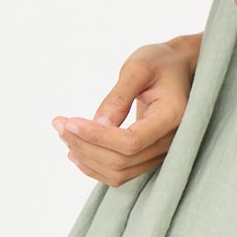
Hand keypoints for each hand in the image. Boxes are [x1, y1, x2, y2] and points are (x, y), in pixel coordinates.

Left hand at [52, 33, 201, 184]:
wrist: (177, 69)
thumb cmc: (159, 62)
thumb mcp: (138, 67)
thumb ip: (118, 97)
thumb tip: (96, 126)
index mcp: (173, 117)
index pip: (131, 142)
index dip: (97, 137)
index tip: (70, 122)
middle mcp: (171, 142)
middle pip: (121, 161)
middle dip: (85, 145)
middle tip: (59, 124)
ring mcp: (161, 153)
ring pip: (118, 172)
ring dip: (86, 157)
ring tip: (64, 134)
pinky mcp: (149, 157)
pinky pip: (120, 173)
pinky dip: (94, 166)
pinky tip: (76, 151)